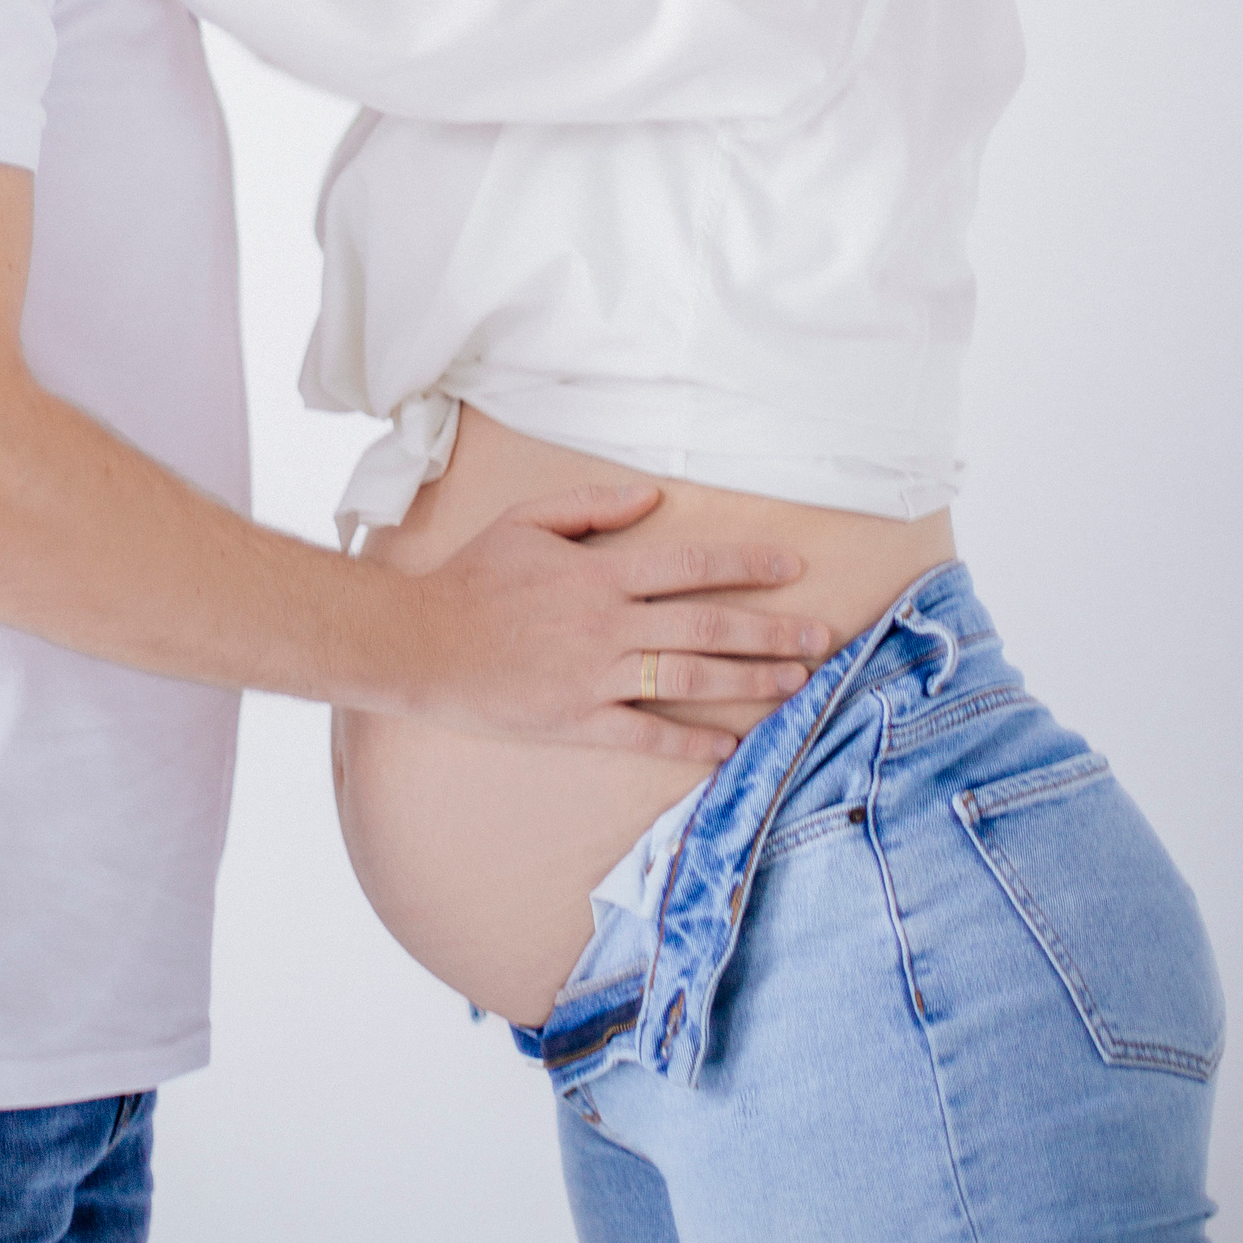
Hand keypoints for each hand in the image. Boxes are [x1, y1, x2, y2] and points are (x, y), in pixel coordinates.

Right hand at [414, 484, 829, 757]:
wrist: (420, 643)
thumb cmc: (472, 577)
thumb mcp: (527, 520)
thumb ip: (593, 504)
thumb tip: (654, 496)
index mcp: (599, 574)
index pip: (690, 566)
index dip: (746, 567)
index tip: (792, 569)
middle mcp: (607, 625)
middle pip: (706, 627)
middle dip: (771, 631)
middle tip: (822, 636)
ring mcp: (595, 676)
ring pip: (689, 680)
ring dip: (748, 682)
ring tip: (796, 684)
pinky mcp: (577, 721)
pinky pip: (645, 735)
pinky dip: (690, 742)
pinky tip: (730, 745)